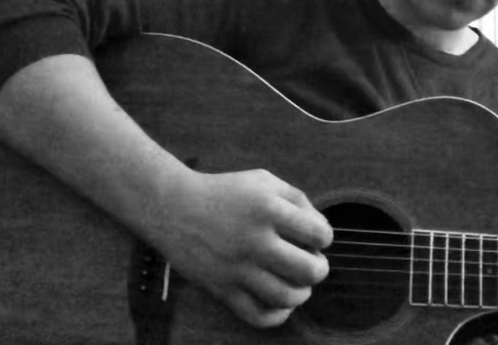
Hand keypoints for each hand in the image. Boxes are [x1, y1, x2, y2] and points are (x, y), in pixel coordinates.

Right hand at [151, 168, 332, 328]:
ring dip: (302, 293)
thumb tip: (322, 231)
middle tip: (312, 263)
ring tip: (297, 283)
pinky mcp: (222, 289)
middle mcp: (254, 240)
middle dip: (320, 269)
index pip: (319, 234)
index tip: (314, 237)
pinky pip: (259, 316)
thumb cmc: (225, 193)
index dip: (324, 237)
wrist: (173, 208)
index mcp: (267, 209)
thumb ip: (299, 199)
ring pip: (287, 297)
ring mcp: (237, 268)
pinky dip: (278, 315)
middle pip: (309, 271)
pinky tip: (279, 301)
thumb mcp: (264, 181)